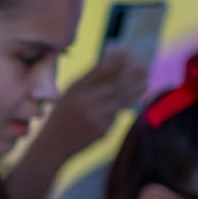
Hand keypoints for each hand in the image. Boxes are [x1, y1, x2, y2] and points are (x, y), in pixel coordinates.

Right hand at [35, 49, 150, 158]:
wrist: (52, 146)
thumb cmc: (62, 117)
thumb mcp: (69, 97)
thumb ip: (87, 84)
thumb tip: (114, 68)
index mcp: (73, 91)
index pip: (97, 71)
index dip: (115, 61)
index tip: (129, 52)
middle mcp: (82, 102)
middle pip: (113, 85)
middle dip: (131, 75)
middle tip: (144, 66)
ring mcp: (92, 117)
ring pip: (120, 101)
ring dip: (135, 91)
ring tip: (146, 84)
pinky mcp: (100, 131)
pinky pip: (115, 117)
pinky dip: (120, 111)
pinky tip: (125, 107)